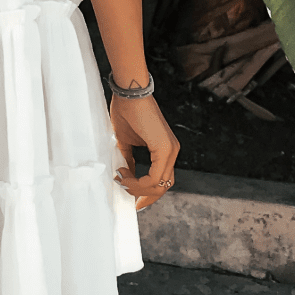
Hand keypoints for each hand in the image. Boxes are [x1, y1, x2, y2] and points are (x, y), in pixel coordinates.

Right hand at [110, 92, 180, 211]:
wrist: (129, 93)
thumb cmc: (126, 111)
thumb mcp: (126, 142)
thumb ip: (129, 159)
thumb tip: (126, 175)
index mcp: (165, 149)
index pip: (162, 179)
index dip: (148, 192)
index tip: (132, 198)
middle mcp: (172, 151)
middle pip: (164, 186)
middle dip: (146, 197)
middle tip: (131, 202)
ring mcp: (171, 150)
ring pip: (159, 184)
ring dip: (138, 188)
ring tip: (122, 181)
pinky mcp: (165, 148)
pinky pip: (154, 177)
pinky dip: (139, 182)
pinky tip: (124, 175)